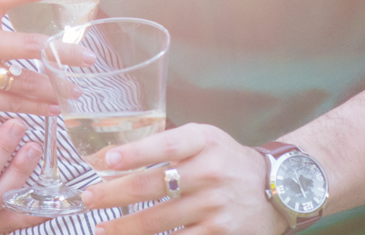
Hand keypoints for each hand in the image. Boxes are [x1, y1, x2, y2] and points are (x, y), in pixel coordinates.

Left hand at [79, 123, 287, 234]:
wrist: (277, 189)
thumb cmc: (227, 159)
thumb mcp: (203, 138)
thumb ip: (166, 144)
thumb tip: (112, 156)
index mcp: (202, 141)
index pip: (164, 146)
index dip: (133, 153)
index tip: (104, 161)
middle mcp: (210, 172)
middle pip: (154, 184)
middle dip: (114, 194)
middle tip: (87, 199)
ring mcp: (216, 205)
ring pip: (161, 220)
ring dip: (126, 226)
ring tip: (101, 228)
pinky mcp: (221, 233)